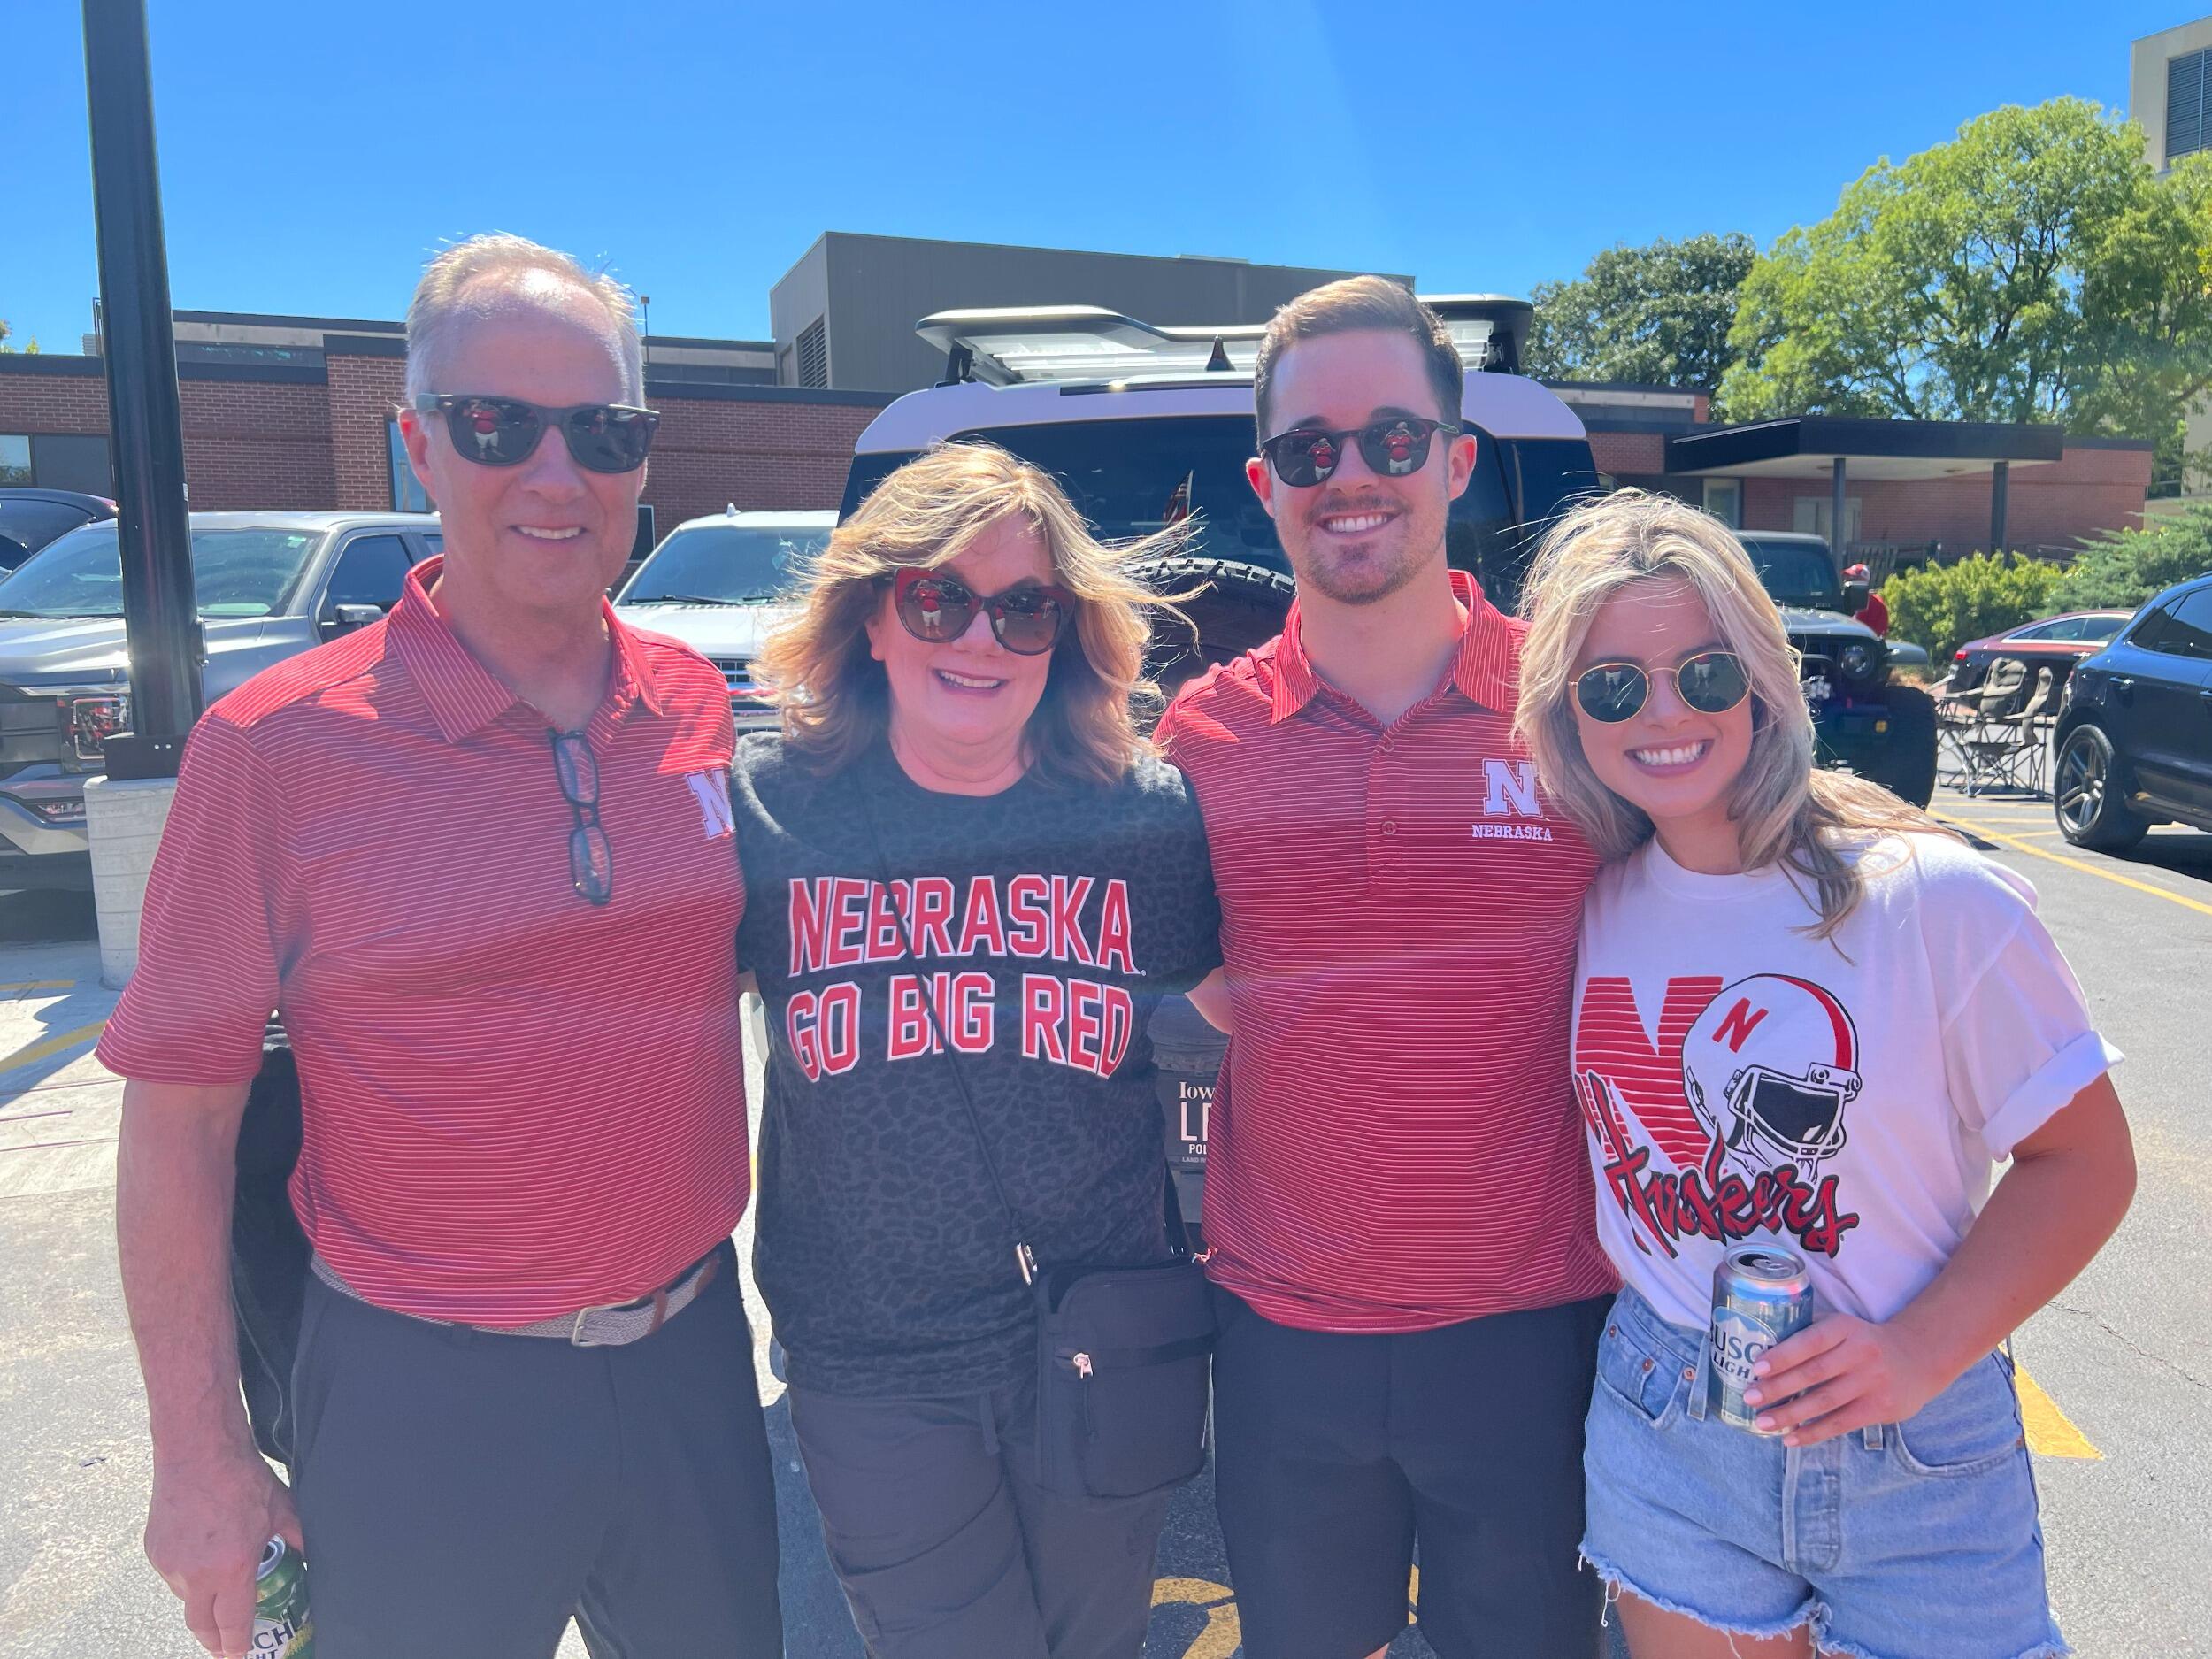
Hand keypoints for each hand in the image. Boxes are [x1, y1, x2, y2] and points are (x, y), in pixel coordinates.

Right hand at [145, 1450, 302, 1656]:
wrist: (197, 1450)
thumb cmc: (241, 1477)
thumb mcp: (282, 1511)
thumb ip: (297, 1541)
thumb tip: (308, 1557)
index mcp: (233, 1569)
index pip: (234, 1626)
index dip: (238, 1648)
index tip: (242, 1656)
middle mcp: (197, 1574)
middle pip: (201, 1626)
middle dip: (215, 1641)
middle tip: (228, 1644)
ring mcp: (171, 1564)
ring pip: (187, 1599)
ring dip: (203, 1602)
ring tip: (222, 1588)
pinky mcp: (154, 1552)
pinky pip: (174, 1576)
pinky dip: (189, 1576)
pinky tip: (205, 1556)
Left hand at [1741, 1312, 1956, 1447]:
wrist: (1917, 1357)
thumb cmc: (1864, 1342)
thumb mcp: (1843, 1327)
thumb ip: (1811, 1334)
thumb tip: (1763, 1350)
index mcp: (1845, 1328)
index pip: (1810, 1341)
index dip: (1783, 1355)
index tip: (1756, 1368)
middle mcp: (1860, 1353)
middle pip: (1813, 1373)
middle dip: (1778, 1388)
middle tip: (1750, 1398)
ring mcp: (1872, 1382)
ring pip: (1824, 1402)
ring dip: (1790, 1415)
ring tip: (1763, 1423)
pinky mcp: (1879, 1408)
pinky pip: (1840, 1423)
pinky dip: (1813, 1432)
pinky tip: (1791, 1438)